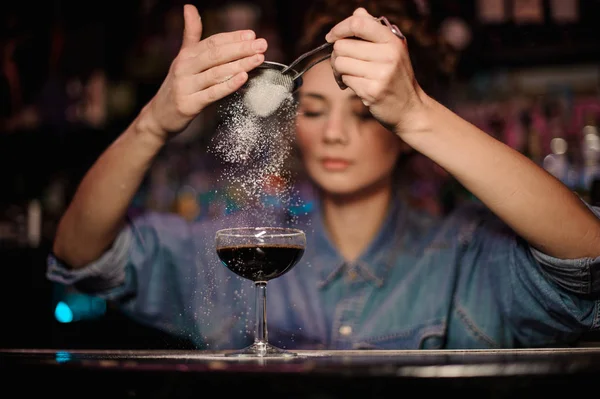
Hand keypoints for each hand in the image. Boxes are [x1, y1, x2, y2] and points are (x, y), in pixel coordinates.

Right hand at [141, 4, 267, 141]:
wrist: (159, 115)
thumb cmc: (177, 86)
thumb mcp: (183, 58)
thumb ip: (191, 35)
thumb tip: (189, 7)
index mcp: (186, 56)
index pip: (212, 42)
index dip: (233, 37)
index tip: (251, 35)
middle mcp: (185, 68)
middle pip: (216, 54)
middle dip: (241, 48)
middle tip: (261, 45)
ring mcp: (186, 86)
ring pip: (216, 73)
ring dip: (239, 64)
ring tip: (258, 59)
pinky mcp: (189, 104)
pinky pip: (212, 93)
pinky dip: (229, 85)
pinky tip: (243, 78)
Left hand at [325, 8, 427, 134]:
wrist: (409, 109)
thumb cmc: (396, 77)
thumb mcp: (392, 49)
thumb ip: (374, 30)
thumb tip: (358, 12)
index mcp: (392, 40)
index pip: (359, 23)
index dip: (340, 28)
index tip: (331, 36)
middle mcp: (388, 55)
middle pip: (342, 46)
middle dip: (336, 55)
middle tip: (343, 64)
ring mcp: (381, 73)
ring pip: (339, 63)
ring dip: (338, 71)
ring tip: (348, 76)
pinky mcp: (372, 91)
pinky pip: (345, 79)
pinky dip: (345, 83)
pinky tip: (354, 86)